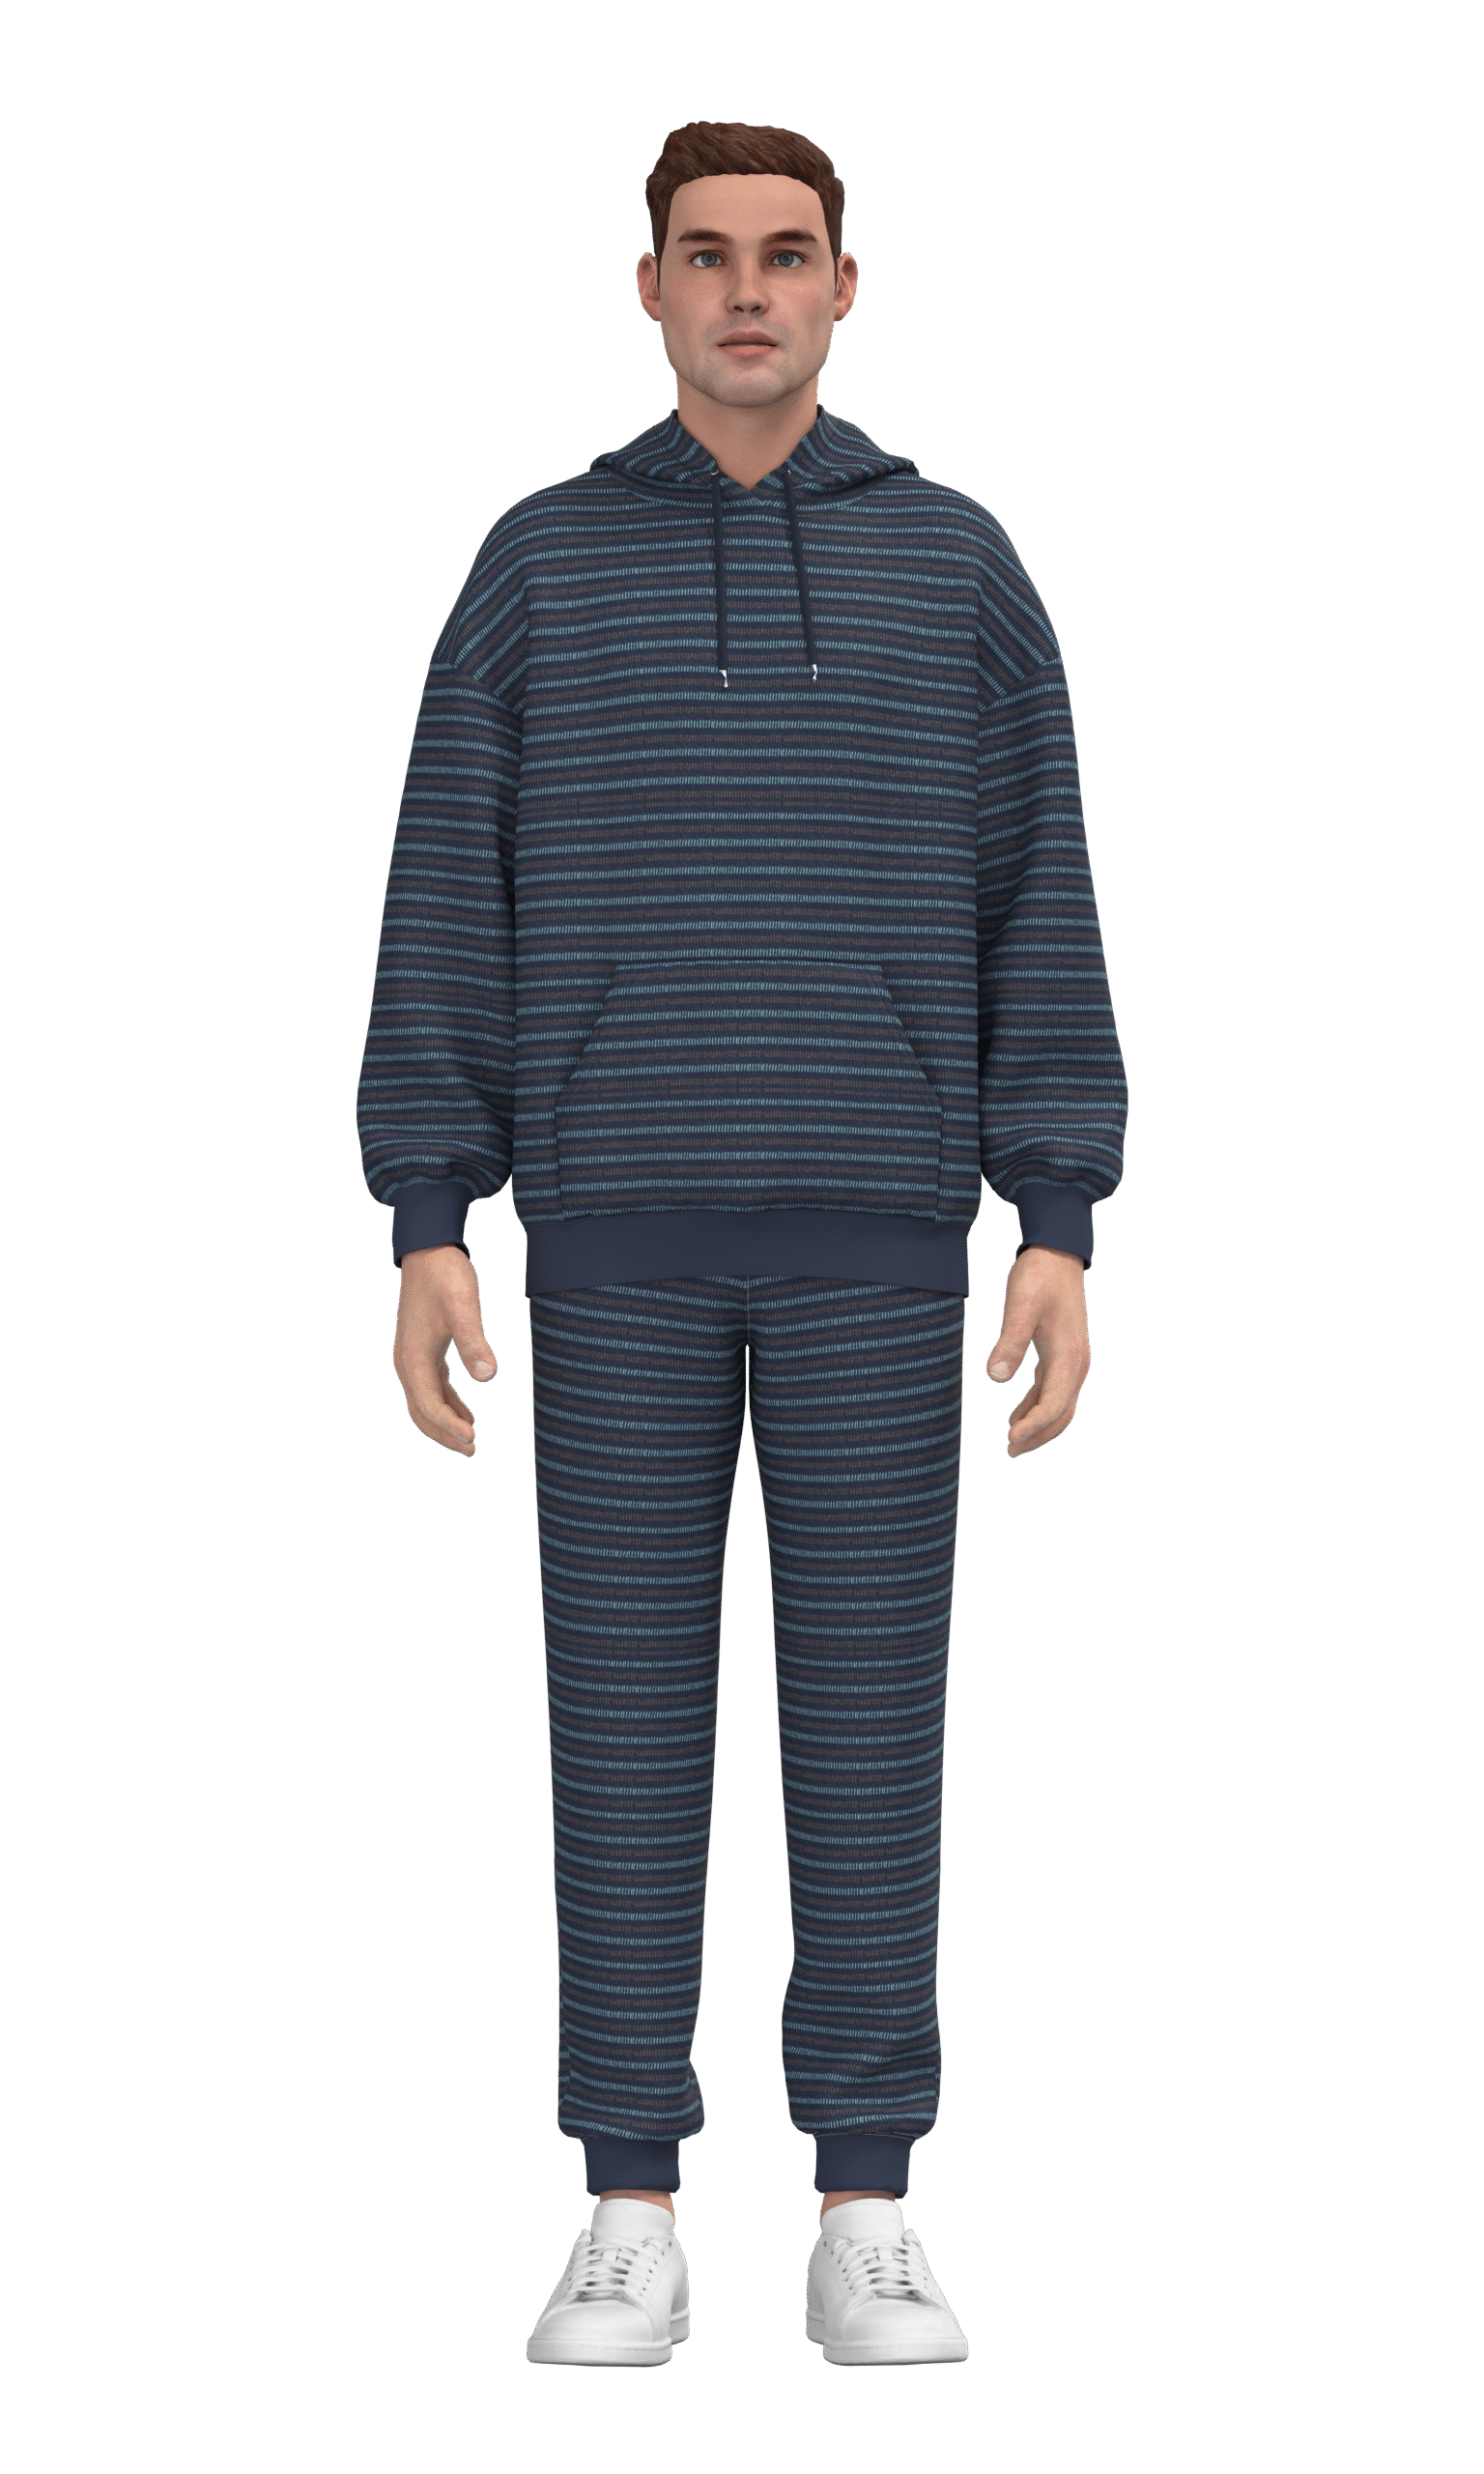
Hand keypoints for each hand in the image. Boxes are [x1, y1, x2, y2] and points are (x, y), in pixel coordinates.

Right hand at [392, 1246, 495, 1454]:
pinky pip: (431, 1386)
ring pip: (424, 1401)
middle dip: (443, 1434)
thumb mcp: (463, 1308)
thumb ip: (474, 1342)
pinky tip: (466, 1410)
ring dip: (445, 1421)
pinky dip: (446, 1402)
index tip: (473, 1440)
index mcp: (413, 1358)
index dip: (449, 1427)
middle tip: (471, 1450)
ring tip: (470, 1439)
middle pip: (421, 1411)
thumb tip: (488, 1376)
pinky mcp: (422, 1349)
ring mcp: (412, 1356)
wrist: (428, 1250)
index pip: (428, 1406)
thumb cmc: (445, 1276)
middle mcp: (407, 1362)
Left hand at [987, 1247, 1090, 1458]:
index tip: (1009, 1440)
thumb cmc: (1039, 1277)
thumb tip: (995, 1377)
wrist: (1058, 1253)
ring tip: (1011, 1441)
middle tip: (1010, 1451)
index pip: (1053, 1406)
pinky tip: (1015, 1414)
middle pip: (1062, 1413)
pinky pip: (1053, 1390)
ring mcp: (1072, 1359)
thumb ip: (1010, 1342)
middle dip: (1039, 1436)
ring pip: (1059, 1404)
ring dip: (1037, 1424)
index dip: (1033, 1427)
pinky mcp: (1063, 1353)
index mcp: (1068, 1357)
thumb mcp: (1020, 1306)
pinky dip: (1036, 1406)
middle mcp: (1076, 1363)